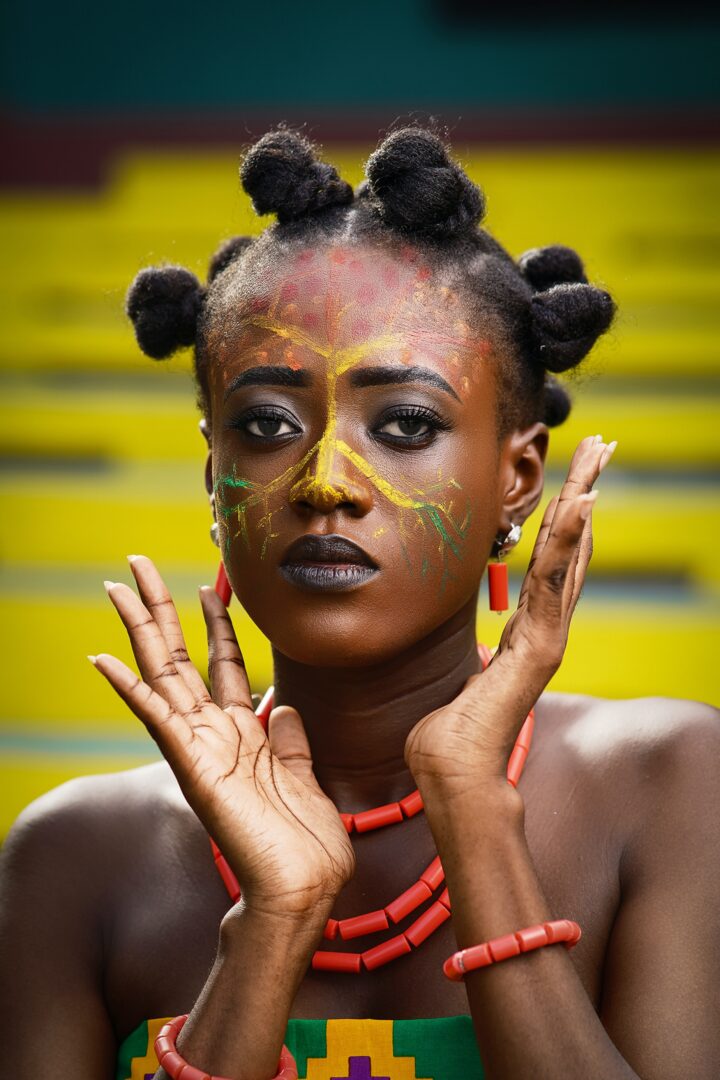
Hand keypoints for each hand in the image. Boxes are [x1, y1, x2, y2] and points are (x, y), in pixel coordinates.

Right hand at [90, 556, 354, 916]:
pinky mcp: (191, 765)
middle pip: (180, 656)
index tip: (211, 585)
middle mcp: (213, 732)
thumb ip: (288, 737)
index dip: (216, 622)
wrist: (304, 887)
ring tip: (116, 587)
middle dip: (160, 608)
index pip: (222, 662)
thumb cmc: (304, 840)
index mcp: (241, 732)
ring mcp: (198, 747)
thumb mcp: (303, 773)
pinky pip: (155, 718)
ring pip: (161, 674)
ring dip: (139, 629)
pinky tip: (102, 660)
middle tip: (138, 564)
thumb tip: (280, 703)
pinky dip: (129, 688)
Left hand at [405, 435, 615, 793]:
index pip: (551, 563)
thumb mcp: (455, 679)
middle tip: (602, 446)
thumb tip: (463, 654)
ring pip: (570, 554)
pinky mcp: (540, 647)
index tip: (575, 479)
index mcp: (524, 633)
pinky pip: (554, 583)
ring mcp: (546, 638)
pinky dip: (570, 542)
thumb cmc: (444, 736)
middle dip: (586, 493)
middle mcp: (543, 630)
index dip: (566, 520)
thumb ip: (468, 662)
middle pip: (572, 548)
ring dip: (584, 500)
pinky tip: (583, 503)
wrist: (451, 775)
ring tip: (600, 454)